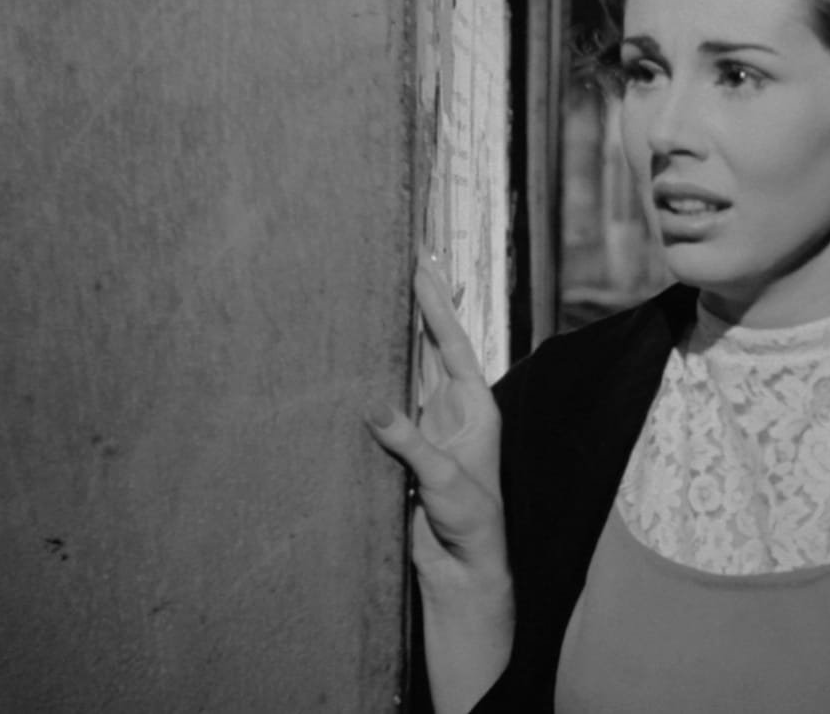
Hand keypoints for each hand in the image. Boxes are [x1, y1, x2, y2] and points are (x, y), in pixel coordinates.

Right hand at [367, 255, 506, 595]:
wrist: (460, 568)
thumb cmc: (470, 524)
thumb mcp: (444, 480)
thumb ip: (410, 443)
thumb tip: (373, 404)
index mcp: (474, 407)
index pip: (453, 345)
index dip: (437, 307)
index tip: (423, 270)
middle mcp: (450, 408)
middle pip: (432, 345)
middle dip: (418, 306)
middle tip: (403, 261)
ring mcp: (425, 425)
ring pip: (406, 369)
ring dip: (393, 335)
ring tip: (376, 294)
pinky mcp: (401, 447)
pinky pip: (383, 403)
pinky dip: (371, 378)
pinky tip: (354, 355)